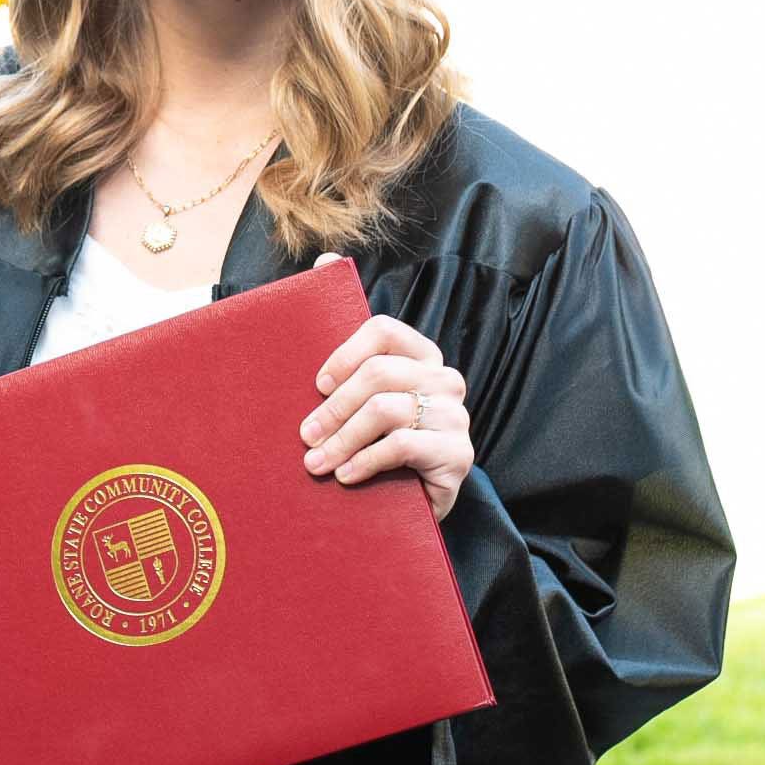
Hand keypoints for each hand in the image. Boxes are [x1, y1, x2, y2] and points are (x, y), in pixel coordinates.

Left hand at [301, 308, 474, 521]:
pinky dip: (365, 460)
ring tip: (317, 463)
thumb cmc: (376, 444)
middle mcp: (444, 381)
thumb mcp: (359, 397)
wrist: (410, 505)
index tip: (318, 385)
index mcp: (422, 357)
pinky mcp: (457, 454)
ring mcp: (455, 417)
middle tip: (307, 436)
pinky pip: (401, 446)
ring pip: (386, 410)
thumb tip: (325, 259)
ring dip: (342, 438)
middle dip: (334, 407)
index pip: (384, 330)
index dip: (345, 354)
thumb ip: (345, 344)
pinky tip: (346, 476)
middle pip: (379, 373)